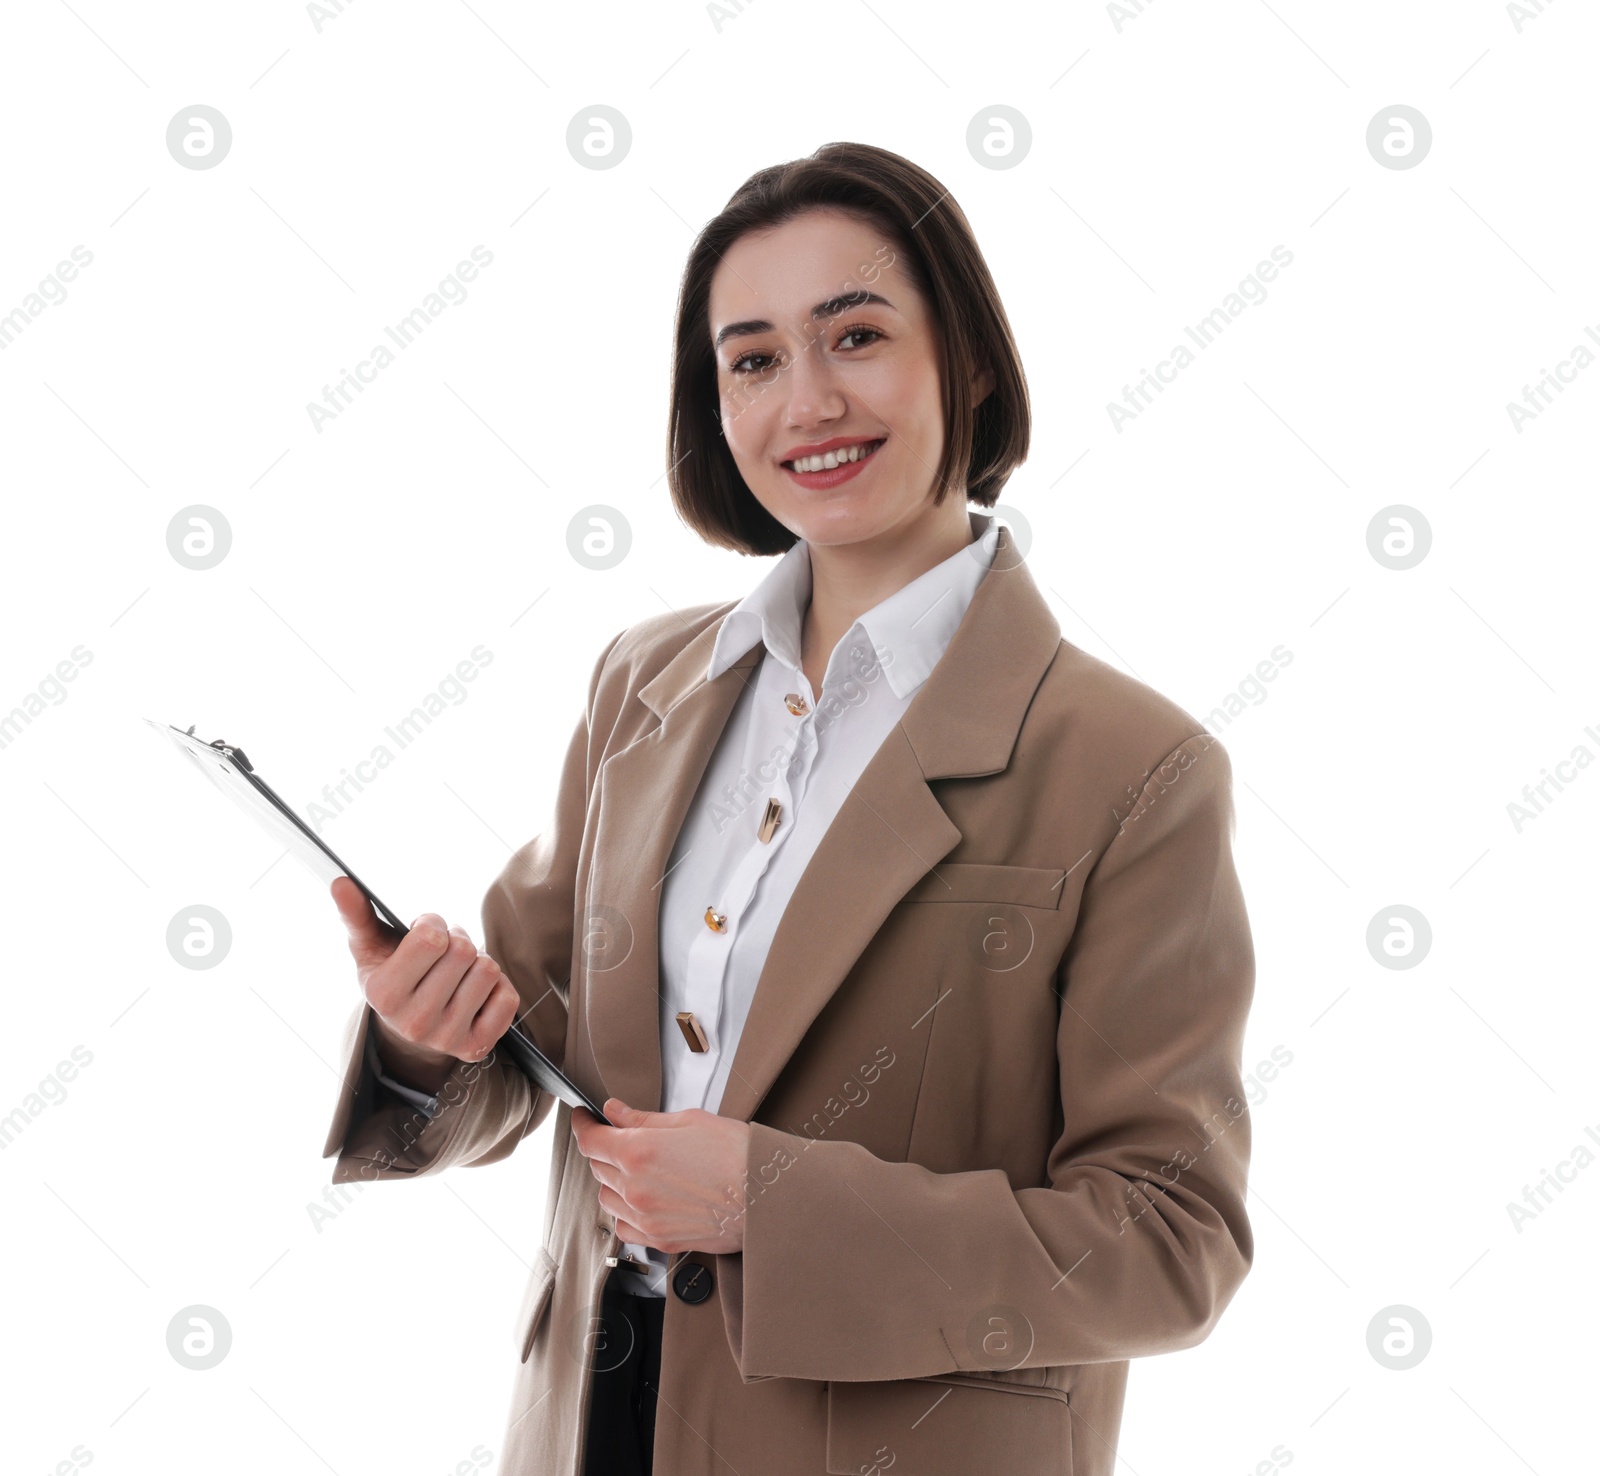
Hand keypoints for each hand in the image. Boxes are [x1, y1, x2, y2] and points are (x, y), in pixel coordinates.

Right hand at [331, 876, 519, 1093]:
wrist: (406, 1030)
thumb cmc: (391, 975)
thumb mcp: (369, 948)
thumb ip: (355, 914)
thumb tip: (340, 881)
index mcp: (383, 994)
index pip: (431, 938)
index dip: (433, 924)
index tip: (424, 931)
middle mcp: (414, 1022)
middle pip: (463, 952)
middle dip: (457, 940)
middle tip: (444, 950)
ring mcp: (446, 1038)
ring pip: (488, 970)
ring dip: (478, 961)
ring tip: (458, 970)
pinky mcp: (476, 1047)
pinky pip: (508, 998)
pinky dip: (498, 986)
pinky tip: (475, 991)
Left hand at [572, 1099, 752, 1254]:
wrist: (765, 1197)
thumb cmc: (737, 1155)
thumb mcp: (690, 1121)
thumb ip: (644, 1118)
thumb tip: (616, 1111)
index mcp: (639, 1152)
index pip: (590, 1140)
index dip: (583, 1125)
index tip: (585, 1118)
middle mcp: (635, 1188)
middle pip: (597, 1167)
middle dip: (604, 1149)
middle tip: (622, 1138)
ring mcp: (645, 1218)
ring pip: (606, 1198)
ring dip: (613, 1181)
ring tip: (639, 1169)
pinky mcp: (659, 1240)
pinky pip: (624, 1227)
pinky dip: (626, 1212)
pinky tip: (644, 1200)